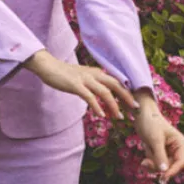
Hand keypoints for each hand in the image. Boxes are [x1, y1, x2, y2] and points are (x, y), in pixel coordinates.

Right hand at [24, 51, 138, 120]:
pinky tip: (101, 115)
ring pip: (105, 92)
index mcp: (97, 72)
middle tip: (135, 109)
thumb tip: (103, 92)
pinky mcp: (76, 85)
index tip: (134, 103)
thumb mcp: (83, 76)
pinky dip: (97, 107)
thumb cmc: (65, 74)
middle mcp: (94, 74)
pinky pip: (89, 97)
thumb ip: (94, 83)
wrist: (48, 66)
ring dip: (114, 105)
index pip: (117, 81)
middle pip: (116, 85)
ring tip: (119, 117)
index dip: (127, 92)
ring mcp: (85, 79)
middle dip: (127, 97)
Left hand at [134, 101, 183, 183]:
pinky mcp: (160, 153)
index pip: (180, 163)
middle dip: (156, 165)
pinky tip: (145, 153)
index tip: (162, 178)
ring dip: (151, 162)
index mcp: (181, 144)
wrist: (141, 114)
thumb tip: (164, 171)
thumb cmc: (151, 123)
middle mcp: (177, 149)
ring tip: (145, 153)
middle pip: (169, 167)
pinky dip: (149, 160)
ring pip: (161, 166)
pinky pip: (155, 163)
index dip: (172, 171)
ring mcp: (168, 152)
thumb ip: (159, 156)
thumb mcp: (155, 140)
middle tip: (144, 163)